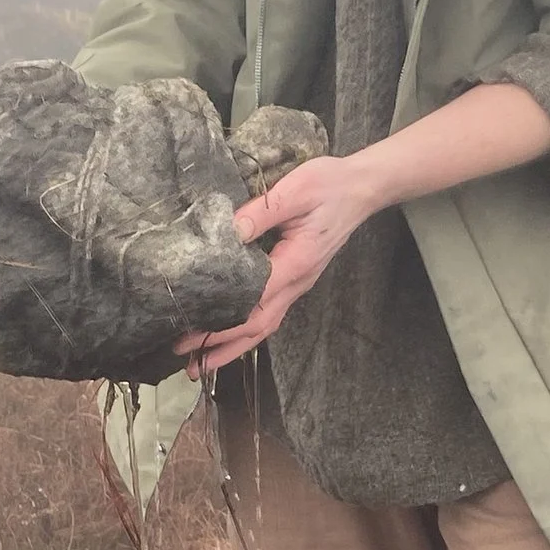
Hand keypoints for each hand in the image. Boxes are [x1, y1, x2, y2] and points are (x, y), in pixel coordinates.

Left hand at [177, 154, 379, 371]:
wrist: (362, 189)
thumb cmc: (330, 186)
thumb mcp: (295, 190)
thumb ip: (261, 211)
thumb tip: (229, 232)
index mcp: (294, 264)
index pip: (252, 303)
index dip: (220, 324)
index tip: (189, 334)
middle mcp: (297, 283)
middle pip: (257, 327)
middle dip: (221, 346)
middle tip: (188, 362)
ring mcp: (298, 284)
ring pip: (264, 326)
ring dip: (234, 346)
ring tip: (204, 363)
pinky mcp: (296, 278)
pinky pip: (270, 313)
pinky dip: (247, 331)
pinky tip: (230, 336)